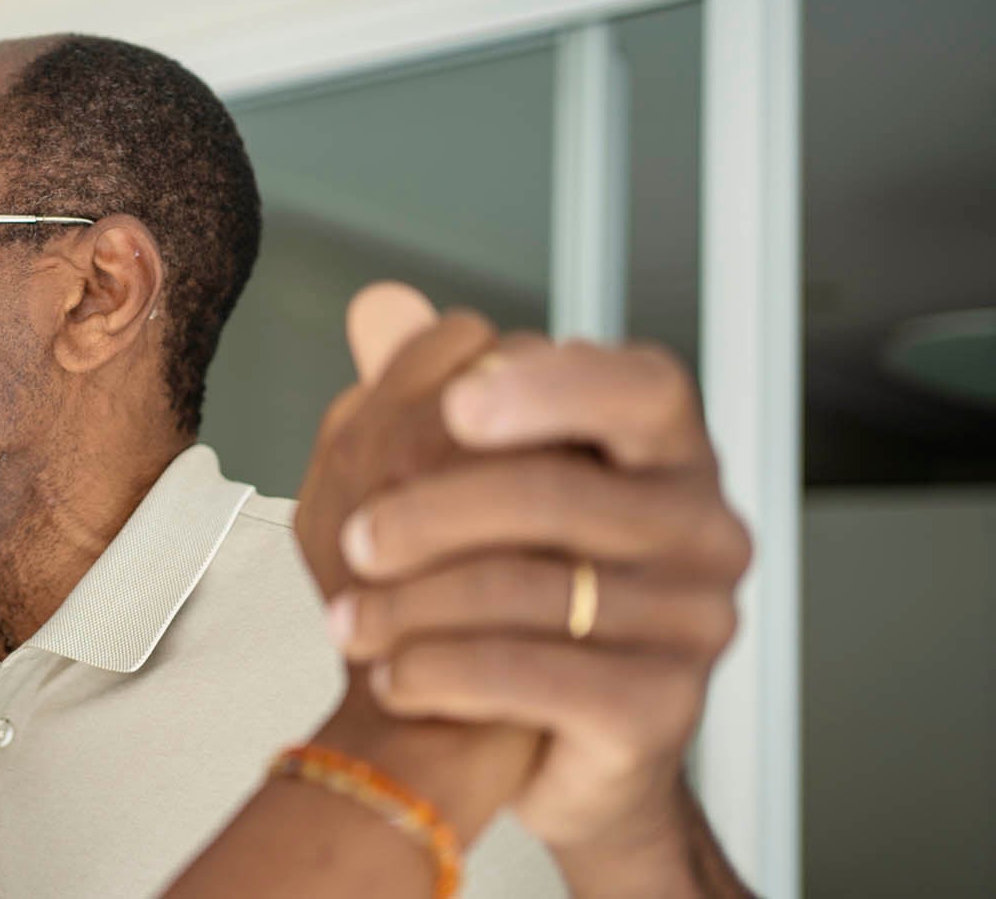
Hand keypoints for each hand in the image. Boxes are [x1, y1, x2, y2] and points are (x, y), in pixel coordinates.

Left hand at [325, 288, 750, 893]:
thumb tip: (378, 305)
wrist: (545, 743)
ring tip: (343, 619)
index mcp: (664, 450)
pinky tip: (390, 676)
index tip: (455, 404)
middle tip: (352, 537)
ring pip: (536, 591)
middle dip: (436, 513)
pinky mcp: (663, 710)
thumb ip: (425, 388)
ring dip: (415, 605)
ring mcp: (695, 622)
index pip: (640, 389)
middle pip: (563, 494)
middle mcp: (704, 529)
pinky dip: (444, 673)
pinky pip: (539, 677)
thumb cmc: (506, 591)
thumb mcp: (458, 479)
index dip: (554, 388)